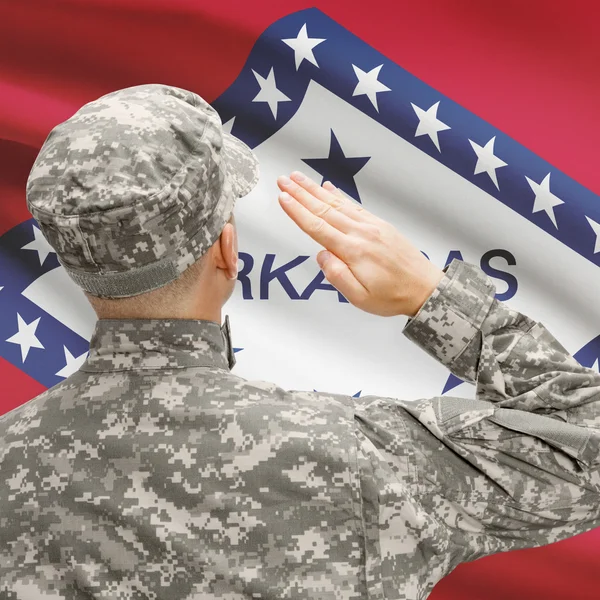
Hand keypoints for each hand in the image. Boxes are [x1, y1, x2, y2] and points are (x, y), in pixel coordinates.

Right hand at [276, 172, 443, 316]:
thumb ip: (337, 276)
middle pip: (324, 209)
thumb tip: (321, 255)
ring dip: (315, 190)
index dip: (298, 211)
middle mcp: (361, 233)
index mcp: (353, 251)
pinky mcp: (380, 225)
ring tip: (298, 178)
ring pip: (337, 204)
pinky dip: (339, 195)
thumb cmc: (392, 296)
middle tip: (283, 180)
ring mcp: (371, 226)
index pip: (318, 227)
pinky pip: (355, 205)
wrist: (425, 288)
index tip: (283, 197)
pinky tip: (329, 188)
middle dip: (301, 193)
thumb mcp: (360, 298)